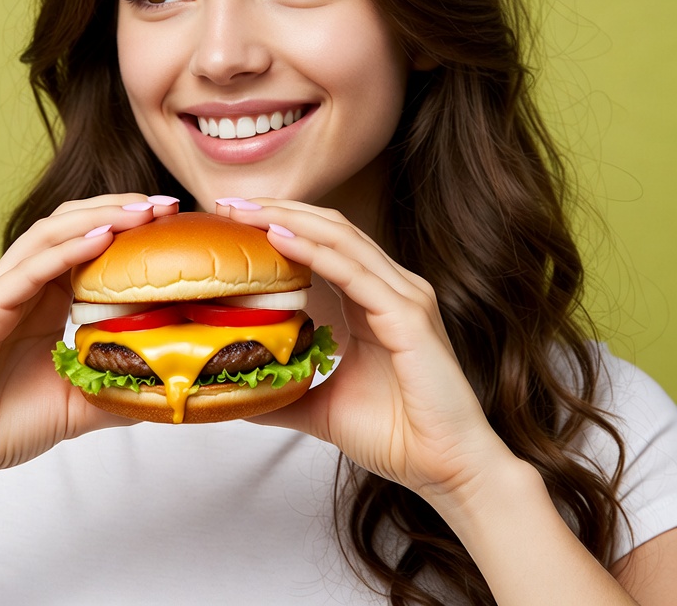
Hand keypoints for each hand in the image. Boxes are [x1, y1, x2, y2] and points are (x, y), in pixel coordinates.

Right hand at [0, 194, 179, 489]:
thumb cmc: (6, 423)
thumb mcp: (80, 401)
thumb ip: (117, 385)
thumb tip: (169, 388)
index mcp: (45, 295)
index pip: (87, 237)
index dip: (128, 222)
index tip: (172, 217)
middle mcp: (22, 282)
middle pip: (72, 222)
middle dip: (120, 207)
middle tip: (166, 204)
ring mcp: (0, 291)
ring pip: (51, 234)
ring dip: (99, 216)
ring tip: (141, 211)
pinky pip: (29, 270)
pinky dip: (67, 250)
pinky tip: (103, 239)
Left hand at [217, 199, 511, 503]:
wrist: (448, 471)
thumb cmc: (398, 436)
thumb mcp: (322, 406)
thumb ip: (287, 392)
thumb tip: (243, 394)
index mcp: (376, 298)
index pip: (324, 242)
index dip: (280, 223)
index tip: (233, 219)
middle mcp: (393, 287)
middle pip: (330, 228)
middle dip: (278, 210)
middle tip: (229, 204)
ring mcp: (405, 297)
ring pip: (341, 240)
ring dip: (290, 221)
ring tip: (246, 213)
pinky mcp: (409, 317)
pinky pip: (355, 274)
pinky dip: (315, 252)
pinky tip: (280, 240)